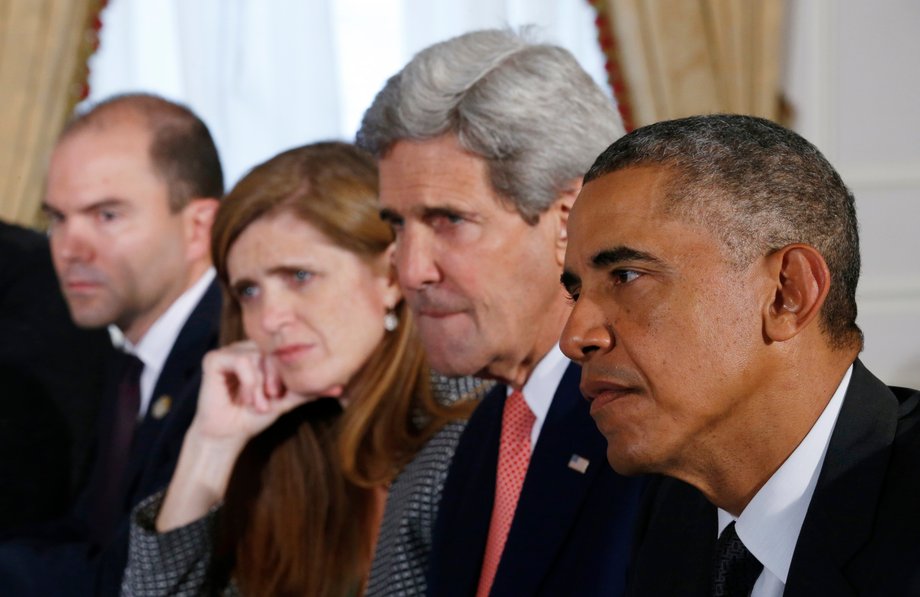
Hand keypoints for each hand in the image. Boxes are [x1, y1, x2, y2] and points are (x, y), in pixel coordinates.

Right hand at [190, 340, 316, 448]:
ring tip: (257, 405)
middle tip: (271, 400)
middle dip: (275, 379)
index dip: (286, 374)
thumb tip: (339, 388)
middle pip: (272, 352)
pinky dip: (248, 381)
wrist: (229, 435)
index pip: (283, 352)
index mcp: (261, 355)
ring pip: (257, 356)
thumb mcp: (286, 401)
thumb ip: (308, 391)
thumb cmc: (254, 416)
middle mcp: (245, 348)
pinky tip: (245, 398)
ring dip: (260, 385)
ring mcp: (228, 351)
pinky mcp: (213, 359)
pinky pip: (240, 360)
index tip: (281, 396)